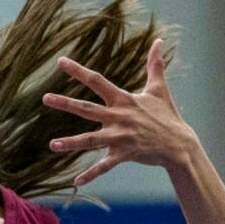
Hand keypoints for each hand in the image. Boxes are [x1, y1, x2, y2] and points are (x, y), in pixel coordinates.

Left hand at [43, 39, 195, 186]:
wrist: (179, 144)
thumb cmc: (167, 115)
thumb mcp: (159, 89)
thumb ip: (155, 64)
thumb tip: (159, 41)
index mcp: (124, 100)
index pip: (97, 81)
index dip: (78, 71)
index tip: (60, 61)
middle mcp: (119, 117)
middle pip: (87, 109)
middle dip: (65, 103)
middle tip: (45, 98)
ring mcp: (121, 137)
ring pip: (91, 140)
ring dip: (72, 143)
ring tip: (53, 145)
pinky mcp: (125, 154)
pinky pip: (105, 166)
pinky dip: (91, 174)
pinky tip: (76, 182)